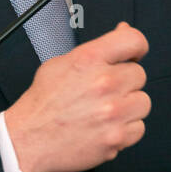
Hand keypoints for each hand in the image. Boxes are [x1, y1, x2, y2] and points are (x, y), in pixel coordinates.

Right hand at [4, 22, 150, 171]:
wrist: (28, 140)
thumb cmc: (42, 105)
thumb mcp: (61, 64)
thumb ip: (97, 49)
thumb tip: (123, 31)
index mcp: (89, 59)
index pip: (133, 40)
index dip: (137, 48)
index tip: (134, 55)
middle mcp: (103, 83)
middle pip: (139, 75)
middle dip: (124, 83)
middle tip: (104, 93)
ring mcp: (112, 112)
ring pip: (142, 102)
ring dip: (128, 107)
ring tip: (104, 112)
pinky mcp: (116, 137)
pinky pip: (138, 128)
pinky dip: (125, 131)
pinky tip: (105, 128)